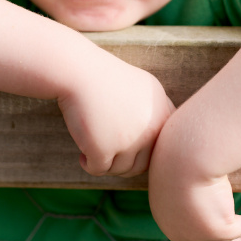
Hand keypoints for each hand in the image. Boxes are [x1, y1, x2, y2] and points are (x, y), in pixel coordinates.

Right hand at [58, 61, 173, 177]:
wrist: (78, 70)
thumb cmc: (105, 77)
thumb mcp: (141, 88)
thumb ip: (154, 114)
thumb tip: (152, 148)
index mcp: (162, 112)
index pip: (160, 147)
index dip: (143, 151)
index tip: (124, 145)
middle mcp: (150, 128)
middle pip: (142, 163)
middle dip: (123, 163)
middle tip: (106, 155)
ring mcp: (129, 140)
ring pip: (121, 169)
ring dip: (107, 165)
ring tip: (93, 152)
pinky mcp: (104, 149)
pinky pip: (99, 170)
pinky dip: (89, 165)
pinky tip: (82, 156)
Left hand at [148, 142, 240, 240]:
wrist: (186, 151)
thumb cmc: (181, 148)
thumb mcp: (180, 163)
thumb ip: (186, 173)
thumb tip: (195, 169)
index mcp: (162, 211)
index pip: (184, 227)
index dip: (203, 228)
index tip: (219, 227)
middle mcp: (176, 229)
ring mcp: (195, 233)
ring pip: (224, 239)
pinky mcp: (216, 230)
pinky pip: (240, 227)